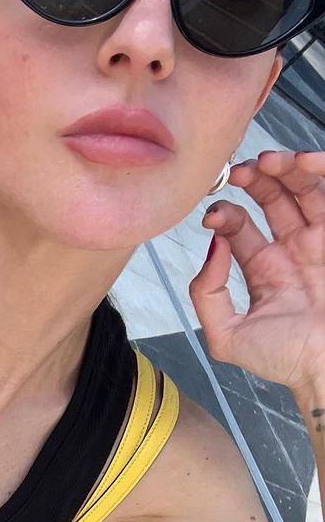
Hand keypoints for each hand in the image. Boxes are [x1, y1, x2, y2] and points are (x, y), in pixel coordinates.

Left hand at [189, 149, 324, 400]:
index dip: (225, 213)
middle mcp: (290, 250)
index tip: (213, 213)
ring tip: (268, 160)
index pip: (240, 227)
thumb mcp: (228, 336)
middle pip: (270, 199)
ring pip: (301, 189)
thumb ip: (208, 295)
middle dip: (252, 179)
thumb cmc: (285, 360)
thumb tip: (211, 247)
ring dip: (284, 167)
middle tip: (238, 172)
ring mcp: (318, 240)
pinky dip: (318, 170)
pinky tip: (303, 161)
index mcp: (263, 270)